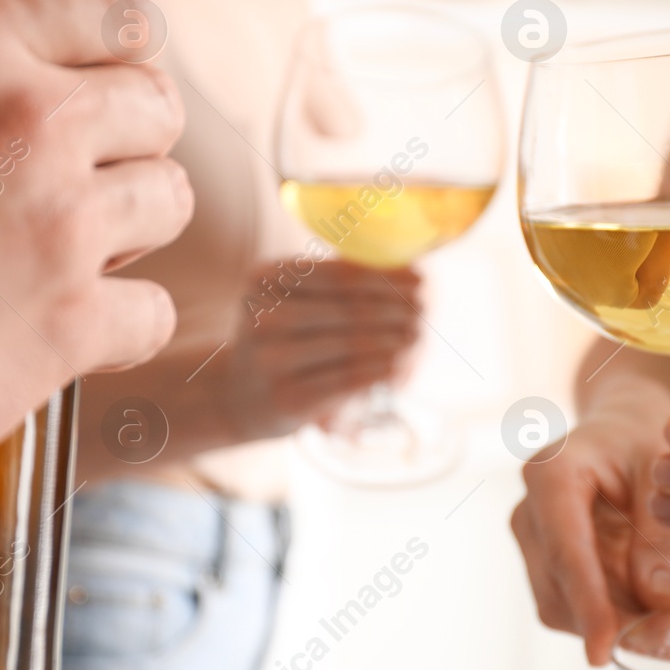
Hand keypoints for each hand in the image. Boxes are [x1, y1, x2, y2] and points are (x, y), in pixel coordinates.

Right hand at [0, 0, 191, 520]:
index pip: (112, 4)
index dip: (115, 37)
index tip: (104, 65)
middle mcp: (31, 119)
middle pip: (154, 104)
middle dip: (126, 134)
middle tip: (81, 167)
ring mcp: (61, 225)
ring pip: (170, 199)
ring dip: (133, 220)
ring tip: (82, 245)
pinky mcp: (70, 325)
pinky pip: (155, 312)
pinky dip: (126, 322)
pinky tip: (79, 328)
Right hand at [222, 258, 423, 439]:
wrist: (241, 396)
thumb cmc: (285, 339)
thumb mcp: (294, 300)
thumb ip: (340, 282)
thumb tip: (412, 271)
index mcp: (264, 279)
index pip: (338, 273)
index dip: (386, 276)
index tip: (421, 279)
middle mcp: (263, 317)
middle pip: (349, 309)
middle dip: (397, 308)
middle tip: (428, 309)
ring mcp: (271, 360)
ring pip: (352, 344)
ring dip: (396, 339)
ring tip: (420, 334)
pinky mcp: (287, 398)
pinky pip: (347, 379)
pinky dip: (380, 370)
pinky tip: (401, 364)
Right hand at [510, 385, 669, 664]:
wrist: (619, 429)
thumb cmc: (639, 438)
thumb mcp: (663, 471)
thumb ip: (659, 534)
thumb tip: (659, 607)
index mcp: (551, 474)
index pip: (564, 549)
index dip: (586, 603)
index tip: (603, 650)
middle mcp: (529, 512)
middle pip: (558, 589)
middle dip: (613, 623)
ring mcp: (533, 542)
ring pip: (563, 608)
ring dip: (616, 626)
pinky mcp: (547, 565)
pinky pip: (574, 608)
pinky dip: (614, 621)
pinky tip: (658, 617)